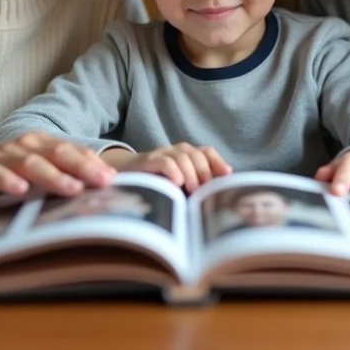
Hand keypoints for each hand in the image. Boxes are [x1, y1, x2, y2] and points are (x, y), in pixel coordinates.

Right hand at [0, 132, 115, 214]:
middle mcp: (22, 147)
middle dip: (83, 166)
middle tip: (104, 181)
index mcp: (38, 145)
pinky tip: (20, 190)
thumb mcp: (29, 178)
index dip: (94, 163)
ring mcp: (1, 159)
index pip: (71, 151)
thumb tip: (95, 193)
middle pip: (57, 153)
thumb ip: (56, 179)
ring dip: (53, 176)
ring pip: (31, 163)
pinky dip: (9, 180)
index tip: (116, 178)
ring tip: (73, 188)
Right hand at [105, 143, 230, 191]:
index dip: (217, 161)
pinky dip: (174, 171)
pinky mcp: (147, 161)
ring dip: (191, 173)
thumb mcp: (178, 187)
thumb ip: (195, 187)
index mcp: (185, 155)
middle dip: (204, 172)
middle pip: (197, 154)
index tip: (226, 175)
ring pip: (183, 156)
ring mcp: (161, 154)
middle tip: (204, 191)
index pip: (206, 151)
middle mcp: (175, 151)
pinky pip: (165, 161)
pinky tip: (177, 183)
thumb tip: (215, 198)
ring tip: (192, 190)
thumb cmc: (156, 186)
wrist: (123, 178)